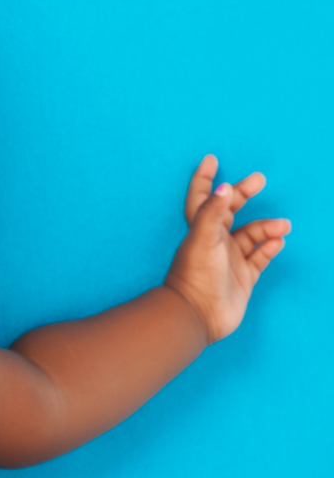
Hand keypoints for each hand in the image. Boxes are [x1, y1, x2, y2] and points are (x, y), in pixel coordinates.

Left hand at [164, 154, 290, 343]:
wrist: (197, 317)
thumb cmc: (195, 277)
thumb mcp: (202, 239)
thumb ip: (212, 211)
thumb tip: (224, 186)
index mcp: (201, 231)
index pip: (202, 199)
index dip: (205, 179)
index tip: (212, 160)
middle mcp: (215, 243)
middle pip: (231, 211)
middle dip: (244, 194)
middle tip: (260, 180)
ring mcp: (230, 260)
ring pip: (253, 235)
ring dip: (268, 227)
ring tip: (282, 227)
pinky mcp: (243, 278)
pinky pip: (261, 257)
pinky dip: (270, 247)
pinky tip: (277, 242)